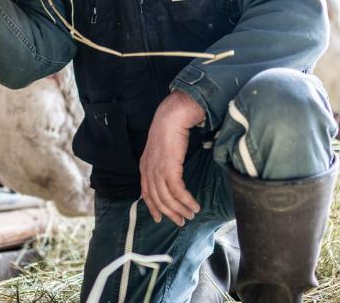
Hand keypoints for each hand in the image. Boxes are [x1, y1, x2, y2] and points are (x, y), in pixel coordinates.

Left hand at [140, 91, 203, 225]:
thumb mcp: (160, 148)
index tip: (159, 218)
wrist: (172, 117)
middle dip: (170, 213)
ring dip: (180, 209)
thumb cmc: (169, 128)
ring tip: (191, 214)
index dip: (152, 207)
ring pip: (167, 199)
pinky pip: (178, 192)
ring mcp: (158, 170)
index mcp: (144, 166)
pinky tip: (195, 205)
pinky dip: (187, 201)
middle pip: (157, 199)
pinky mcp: (169, 169)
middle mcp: (148, 171)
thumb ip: (161, 162)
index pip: (145, 192)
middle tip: (181, 221)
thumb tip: (170, 173)